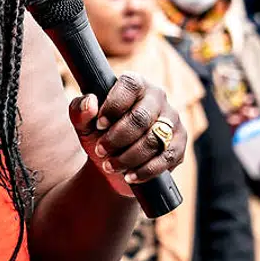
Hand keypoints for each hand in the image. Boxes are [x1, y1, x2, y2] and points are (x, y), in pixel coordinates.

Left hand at [69, 73, 187, 191]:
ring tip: (110, 166)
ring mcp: (172, 120)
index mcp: (136, 84)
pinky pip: (166, 158)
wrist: (112, 165)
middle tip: (101, 151)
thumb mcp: (83, 124)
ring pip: (153, 140)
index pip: (130, 85)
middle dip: (117, 139)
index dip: (113, 106)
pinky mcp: (179, 144)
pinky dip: (145, 170)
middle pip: (141, 117)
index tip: (99, 125)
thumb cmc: (99, 136)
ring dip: (128, 157)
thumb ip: (80, 110)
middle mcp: (158, 98)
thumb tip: (90, 103)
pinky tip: (129, 176)